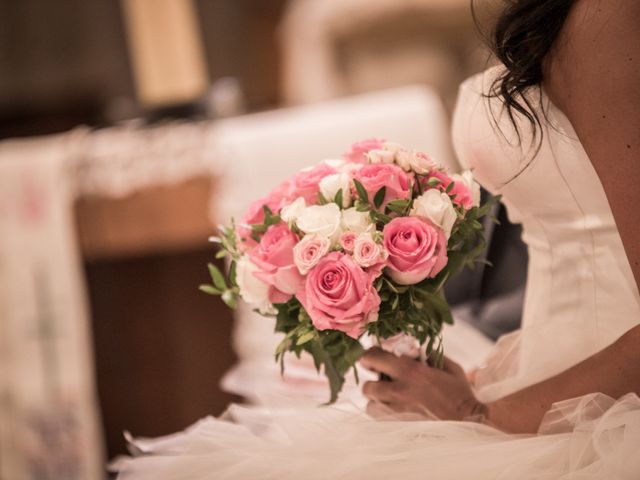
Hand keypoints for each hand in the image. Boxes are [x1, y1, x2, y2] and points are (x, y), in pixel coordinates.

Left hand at [360, 347, 486, 420]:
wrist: (468, 425)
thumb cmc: (460, 395)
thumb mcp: (449, 367)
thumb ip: (429, 355)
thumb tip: (413, 349)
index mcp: (410, 372)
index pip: (374, 358)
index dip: (369, 356)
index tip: (371, 358)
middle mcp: (399, 391)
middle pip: (366, 386)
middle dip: (372, 382)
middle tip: (381, 382)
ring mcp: (396, 413)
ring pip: (370, 405)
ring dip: (377, 401)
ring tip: (390, 400)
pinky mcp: (399, 429)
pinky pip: (379, 421)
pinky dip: (384, 416)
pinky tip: (397, 413)